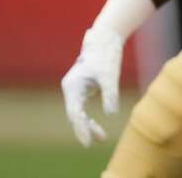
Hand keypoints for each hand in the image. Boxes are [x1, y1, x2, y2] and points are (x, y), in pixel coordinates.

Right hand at [60, 26, 124, 146]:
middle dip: (84, 129)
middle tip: (94, 142)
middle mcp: (71, 88)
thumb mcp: (109, 75)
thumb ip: (110, 94)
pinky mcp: (83, 89)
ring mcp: (75, 89)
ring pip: (78, 114)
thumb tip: (110, 114)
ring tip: (101, 138)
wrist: (105, 39)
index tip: (87, 142)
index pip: (74, 113)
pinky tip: (98, 130)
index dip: (81, 129)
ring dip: (87, 126)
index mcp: (72, 85)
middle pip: (74, 115)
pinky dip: (89, 119)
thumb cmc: (106, 55)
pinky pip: (82, 109)